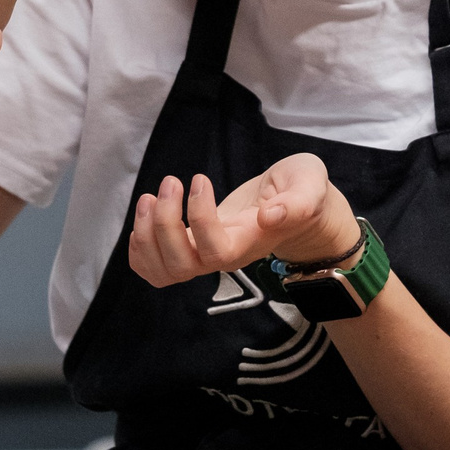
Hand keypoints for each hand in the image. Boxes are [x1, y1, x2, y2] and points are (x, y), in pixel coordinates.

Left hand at [128, 153, 356, 287]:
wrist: (292, 203)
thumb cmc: (300, 191)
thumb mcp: (309, 185)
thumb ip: (298, 202)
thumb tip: (269, 217)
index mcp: (251, 242)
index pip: (216, 250)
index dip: (199, 218)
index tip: (200, 178)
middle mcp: (225, 256)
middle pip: (182, 266)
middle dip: (165, 225)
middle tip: (170, 182)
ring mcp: (205, 256)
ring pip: (165, 270)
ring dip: (146, 235)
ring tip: (149, 197)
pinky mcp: (191, 249)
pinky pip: (156, 269)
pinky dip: (140, 249)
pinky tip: (146, 217)